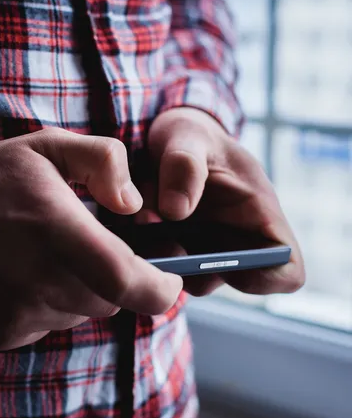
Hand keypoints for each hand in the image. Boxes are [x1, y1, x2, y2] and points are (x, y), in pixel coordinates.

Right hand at [0, 128, 182, 350]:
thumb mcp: (44, 147)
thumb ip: (102, 160)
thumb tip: (134, 204)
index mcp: (57, 233)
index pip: (129, 283)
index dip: (161, 289)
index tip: (169, 280)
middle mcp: (39, 282)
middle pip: (107, 301)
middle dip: (112, 279)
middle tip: (87, 250)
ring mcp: (16, 313)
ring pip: (75, 315)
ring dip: (75, 291)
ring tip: (44, 257)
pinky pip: (43, 326)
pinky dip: (44, 306)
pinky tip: (18, 277)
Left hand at [137, 108, 304, 296]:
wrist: (162, 140)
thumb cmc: (190, 135)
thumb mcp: (187, 135)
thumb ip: (184, 165)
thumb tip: (175, 211)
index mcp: (259, 215)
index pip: (287, 271)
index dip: (263, 278)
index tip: (223, 260)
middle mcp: (234, 241)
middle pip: (225, 282)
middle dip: (192, 267)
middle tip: (161, 239)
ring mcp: (202, 250)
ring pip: (187, 278)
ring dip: (161, 257)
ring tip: (141, 219)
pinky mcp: (172, 251)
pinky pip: (158, 266)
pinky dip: (143, 251)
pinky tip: (130, 223)